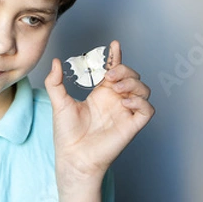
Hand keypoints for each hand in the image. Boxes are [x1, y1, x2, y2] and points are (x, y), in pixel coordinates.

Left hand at [45, 40, 154, 191]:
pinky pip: (147, 110)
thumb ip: (55, 82)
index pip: (114, 70)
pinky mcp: (131, 126)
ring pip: (143, 90)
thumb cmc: (66, 134)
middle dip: (124, 70)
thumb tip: (56, 62)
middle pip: (132, 77)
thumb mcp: (58, 102)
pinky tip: (124, 100)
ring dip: (133, 83)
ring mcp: (125, 113)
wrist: (72, 156)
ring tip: (116, 87)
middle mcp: (115, 101)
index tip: (114, 45)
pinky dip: (140, 101)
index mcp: (101, 94)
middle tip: (110, 76)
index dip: (116, 57)